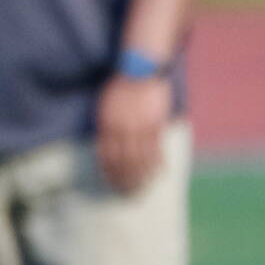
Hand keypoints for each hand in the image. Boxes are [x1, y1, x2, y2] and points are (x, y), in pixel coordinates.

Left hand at [95, 73, 172, 193]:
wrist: (139, 71)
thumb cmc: (120, 87)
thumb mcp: (106, 107)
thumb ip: (107, 127)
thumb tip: (107, 146)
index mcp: (107, 125)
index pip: (106, 156)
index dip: (109, 172)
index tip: (111, 183)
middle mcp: (123, 129)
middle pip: (123, 161)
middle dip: (124, 179)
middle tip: (126, 193)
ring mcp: (140, 128)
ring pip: (140, 158)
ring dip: (141, 176)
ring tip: (141, 189)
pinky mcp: (156, 124)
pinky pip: (156, 148)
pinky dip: (157, 163)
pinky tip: (157, 173)